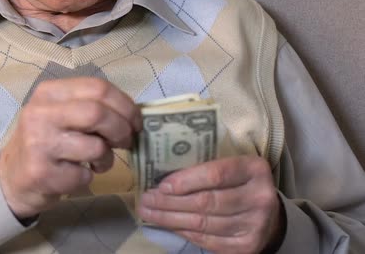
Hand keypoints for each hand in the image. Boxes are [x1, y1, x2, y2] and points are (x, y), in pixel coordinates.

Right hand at [0, 78, 141, 217]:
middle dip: (121, 129)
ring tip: (98, 162)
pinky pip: (84, 174)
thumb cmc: (47, 141)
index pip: (98, 87)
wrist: (13, 176)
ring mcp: (39, 143)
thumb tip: (133, 114)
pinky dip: (89, 176)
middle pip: (98, 113)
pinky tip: (75, 174)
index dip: (125, 105)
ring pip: (96, 147)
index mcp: (49, 93)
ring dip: (107, 158)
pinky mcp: (42, 172)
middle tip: (126, 142)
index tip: (135, 122)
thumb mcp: (62, 113)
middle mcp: (40, 113)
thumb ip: (91, 106)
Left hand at [137, 156, 284, 253]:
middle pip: (206, 202)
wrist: (267, 213)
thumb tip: (161, 177)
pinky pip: (206, 240)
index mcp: (254, 169)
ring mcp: (255, 225)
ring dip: (170, 219)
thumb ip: (204, 168)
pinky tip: (167, 225)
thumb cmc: (238, 183)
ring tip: (149, 212)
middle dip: (170, 202)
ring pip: (203, 223)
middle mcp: (260, 197)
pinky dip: (183, 232)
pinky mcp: (246, 247)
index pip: (216, 174)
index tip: (161, 185)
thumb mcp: (230, 166)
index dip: (186, 180)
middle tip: (146, 199)